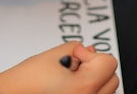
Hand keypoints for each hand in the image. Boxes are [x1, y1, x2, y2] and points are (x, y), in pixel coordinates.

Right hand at [0, 42, 118, 93]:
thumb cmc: (24, 83)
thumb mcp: (54, 54)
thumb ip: (78, 47)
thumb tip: (90, 51)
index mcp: (84, 87)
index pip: (109, 62)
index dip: (92, 55)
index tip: (77, 57)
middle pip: (112, 78)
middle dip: (96, 67)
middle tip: (75, 67)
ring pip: (107, 91)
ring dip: (95, 80)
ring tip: (71, 79)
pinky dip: (90, 91)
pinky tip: (71, 87)